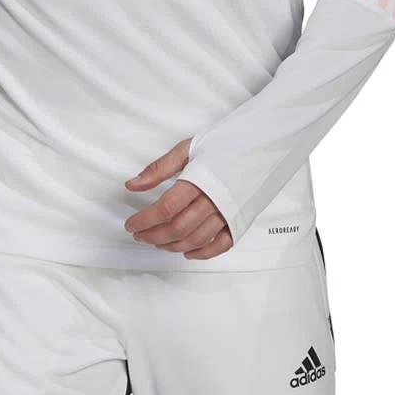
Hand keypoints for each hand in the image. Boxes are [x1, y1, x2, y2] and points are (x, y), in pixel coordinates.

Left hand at [123, 137, 233, 259]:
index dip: (145, 220)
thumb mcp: (189, 147)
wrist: (263, 143)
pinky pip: (221, 245)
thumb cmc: (227, 142)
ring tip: (158, 242)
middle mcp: (215, 200)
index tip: (131, 224)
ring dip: (173, 245)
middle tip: (140, 235)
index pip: (165, 208)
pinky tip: (188, 251)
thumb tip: (133, 184)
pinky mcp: (240, 220)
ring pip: (196, 239)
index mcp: (199, 180)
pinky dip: (202, 253)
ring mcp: (229, 213)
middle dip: (154, 235)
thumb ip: (159, 168)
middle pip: (178, 228)